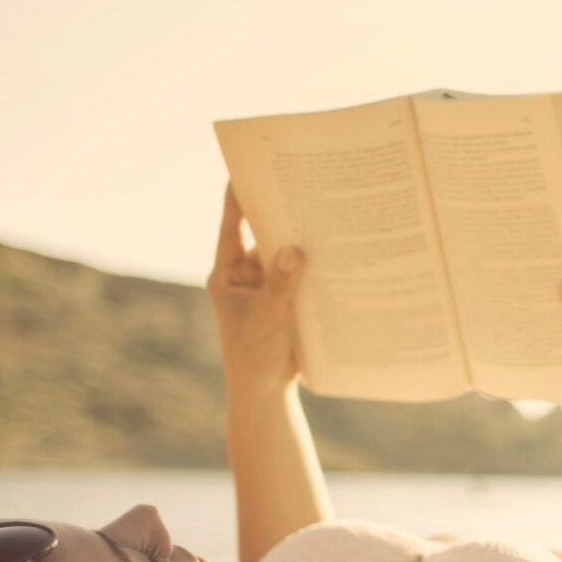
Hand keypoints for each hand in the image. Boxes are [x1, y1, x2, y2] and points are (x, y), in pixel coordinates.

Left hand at [207, 183, 304, 394]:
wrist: (265, 391)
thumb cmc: (255, 356)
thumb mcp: (268, 317)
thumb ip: (281, 283)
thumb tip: (293, 249)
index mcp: (227, 275)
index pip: (231, 228)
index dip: (236, 199)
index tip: (242, 170)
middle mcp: (245, 276)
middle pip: (261, 236)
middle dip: (278, 216)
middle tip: (298, 186)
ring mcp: (266, 287)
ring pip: (283, 255)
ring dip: (300, 242)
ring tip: (322, 215)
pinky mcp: (285, 300)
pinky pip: (299, 275)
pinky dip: (312, 266)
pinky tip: (334, 251)